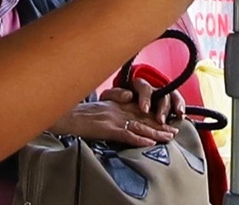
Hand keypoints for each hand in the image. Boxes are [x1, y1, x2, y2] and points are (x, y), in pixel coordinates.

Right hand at [48, 99, 177, 147]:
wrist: (64, 115)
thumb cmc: (77, 112)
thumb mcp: (98, 103)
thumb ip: (114, 100)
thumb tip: (129, 96)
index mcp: (115, 104)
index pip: (139, 110)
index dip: (154, 115)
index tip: (167, 121)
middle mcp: (117, 110)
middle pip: (143, 118)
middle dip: (160, 125)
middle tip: (174, 131)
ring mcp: (112, 119)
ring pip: (139, 126)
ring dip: (155, 132)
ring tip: (168, 137)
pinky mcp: (107, 128)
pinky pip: (126, 135)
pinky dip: (138, 139)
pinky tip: (149, 143)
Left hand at [100, 79, 185, 124]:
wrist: (122, 103)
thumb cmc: (116, 102)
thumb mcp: (109, 98)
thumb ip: (113, 95)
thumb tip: (128, 95)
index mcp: (137, 84)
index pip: (144, 87)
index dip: (145, 98)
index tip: (144, 110)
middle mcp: (152, 88)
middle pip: (161, 93)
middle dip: (162, 107)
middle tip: (160, 120)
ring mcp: (161, 94)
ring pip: (171, 96)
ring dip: (174, 106)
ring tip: (177, 116)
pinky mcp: (168, 103)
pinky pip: (178, 101)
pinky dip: (181, 107)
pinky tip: (182, 115)